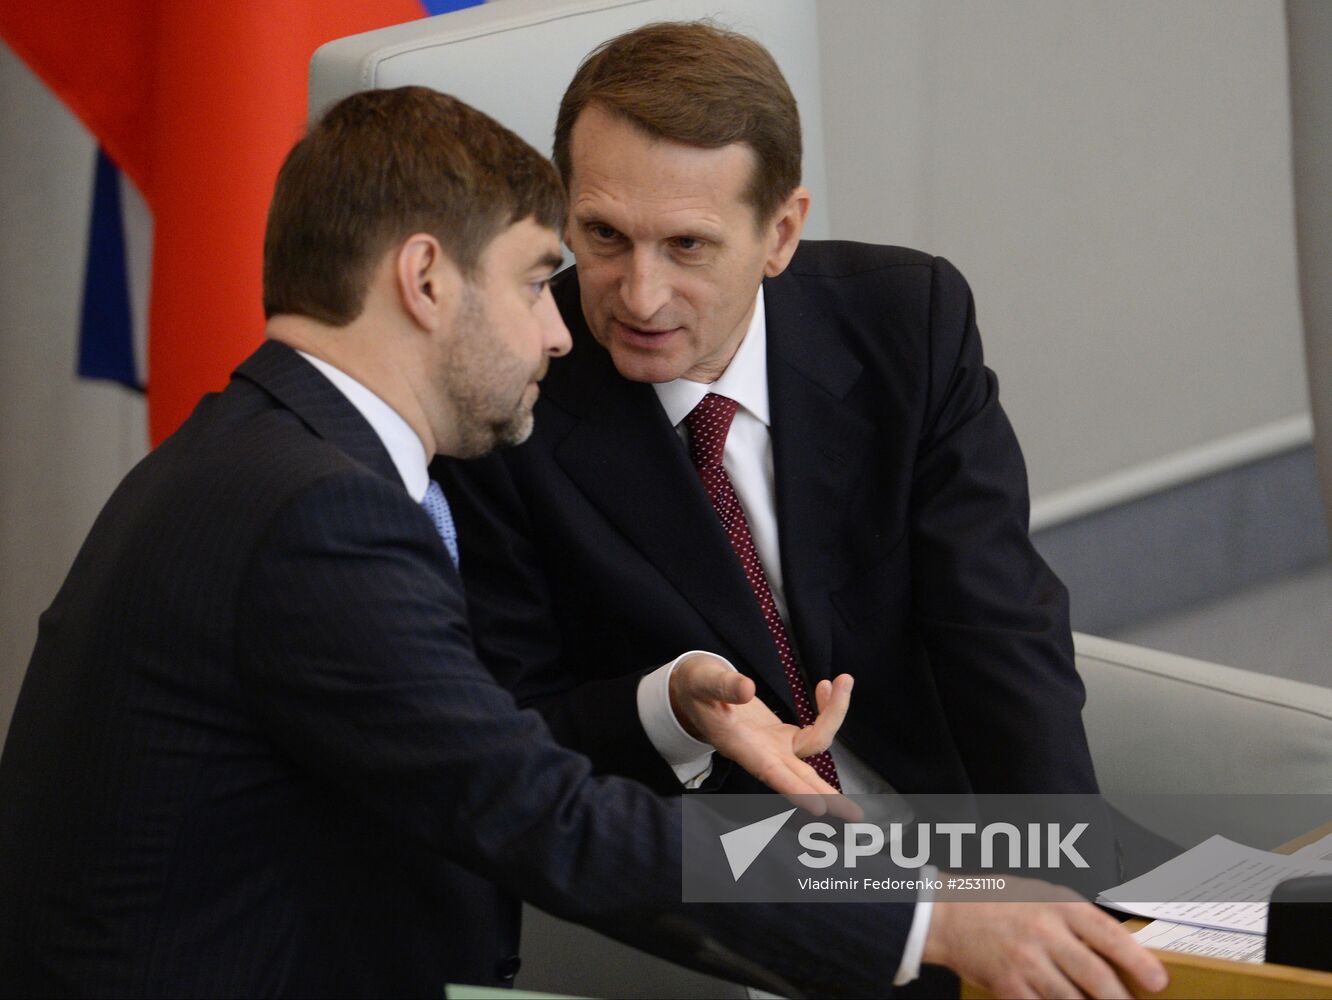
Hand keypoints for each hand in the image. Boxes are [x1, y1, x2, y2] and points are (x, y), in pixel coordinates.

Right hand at [669, 653, 857, 817]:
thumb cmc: (697, 688)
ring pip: (815, 745)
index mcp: (740, 747)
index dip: (795, 791)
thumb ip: (724, 686)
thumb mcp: (703, 682)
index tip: (818, 809)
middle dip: (829, 798)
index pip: (770, 773)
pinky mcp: (784, 736)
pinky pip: (816, 728)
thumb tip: (747, 689)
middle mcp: (762, 754)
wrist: (697, 690)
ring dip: (835, 716)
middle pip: (801, 780)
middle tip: (857, 817)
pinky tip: (827, 686)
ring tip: (844, 680)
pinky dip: (827, 708)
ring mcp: (776, 747)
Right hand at [924, 878, 1168, 998]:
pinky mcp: (1009, 985)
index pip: (1108, 934)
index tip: (1157, 980)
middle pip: (1095, 975)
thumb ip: (1077, 920)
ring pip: (1072, 998)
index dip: (1137, 961)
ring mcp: (1025, 961)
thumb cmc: (998, 902)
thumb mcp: (1042, 896)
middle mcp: (1044, 932)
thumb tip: (1118, 952)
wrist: (948, 914)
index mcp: (1058, 905)